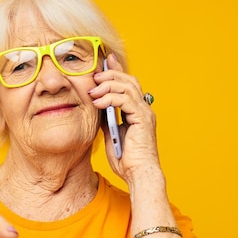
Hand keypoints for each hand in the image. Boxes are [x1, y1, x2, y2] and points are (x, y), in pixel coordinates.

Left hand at [90, 53, 160, 180]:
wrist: (138, 175)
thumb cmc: (127, 160)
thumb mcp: (111, 134)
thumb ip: (107, 119)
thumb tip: (97, 106)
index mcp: (138, 111)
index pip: (128, 85)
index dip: (116, 71)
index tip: (104, 62)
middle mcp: (144, 109)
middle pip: (129, 80)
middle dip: (111, 74)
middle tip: (94, 75)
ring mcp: (145, 113)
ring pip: (127, 86)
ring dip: (108, 85)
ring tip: (93, 90)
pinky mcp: (142, 119)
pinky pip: (125, 100)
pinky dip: (110, 98)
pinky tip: (97, 103)